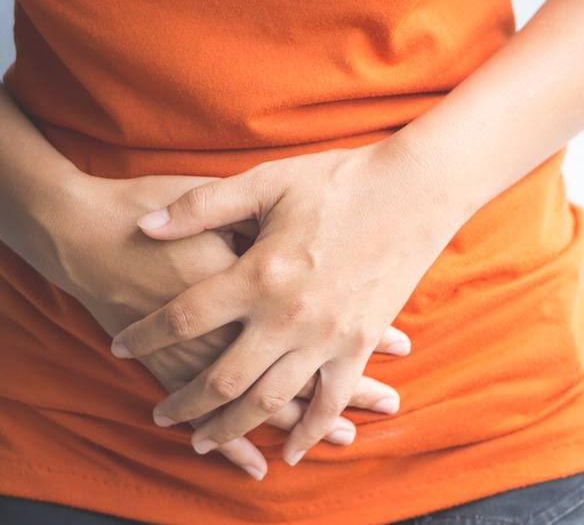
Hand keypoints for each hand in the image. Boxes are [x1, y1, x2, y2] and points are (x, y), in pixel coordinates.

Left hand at [50, 173, 409, 478]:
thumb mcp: (267, 182)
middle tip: (161, 415)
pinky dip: (310, 431)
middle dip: (184, 402)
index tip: (121, 346)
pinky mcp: (361, 343)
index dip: (144, 335)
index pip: (184, 319)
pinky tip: (290, 451)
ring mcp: (327, 336)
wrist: (414, 191)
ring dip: (233, 426)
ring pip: (270, 399)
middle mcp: (287, 316)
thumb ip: (203, 206)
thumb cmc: (339, 181)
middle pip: (221, 377)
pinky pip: (331, 399)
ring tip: (205, 440)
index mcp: (259, 275)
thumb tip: (143, 227)